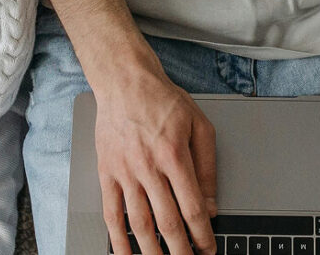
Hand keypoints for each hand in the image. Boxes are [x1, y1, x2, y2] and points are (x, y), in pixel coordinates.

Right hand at [97, 70, 216, 254]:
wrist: (125, 83)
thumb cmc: (163, 101)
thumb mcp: (199, 126)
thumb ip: (207, 168)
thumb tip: (211, 204)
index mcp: (175, 156)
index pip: (193, 208)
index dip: (203, 235)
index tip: (208, 249)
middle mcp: (149, 167)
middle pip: (168, 222)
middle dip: (181, 251)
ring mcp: (126, 173)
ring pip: (139, 224)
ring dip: (152, 252)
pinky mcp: (107, 174)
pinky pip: (111, 214)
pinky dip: (119, 239)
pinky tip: (126, 254)